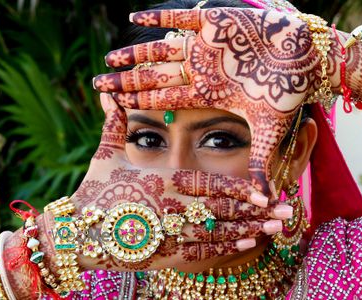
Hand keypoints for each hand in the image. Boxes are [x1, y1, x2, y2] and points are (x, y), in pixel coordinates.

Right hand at [46, 93, 290, 271]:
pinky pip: (202, 252)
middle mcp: (172, 208)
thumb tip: (108, 93)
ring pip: (218, 232)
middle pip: (222, 210)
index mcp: (163, 181)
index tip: (263, 191)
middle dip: (255, 211)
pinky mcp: (165, 254)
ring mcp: (171, 234)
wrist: (77, 233)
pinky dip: (226, 248)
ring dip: (249, 230)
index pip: (209, 185)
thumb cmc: (93, 190)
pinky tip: (247, 245)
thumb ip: (115, 123)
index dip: (238, 189)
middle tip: (285, 211)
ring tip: (275, 229)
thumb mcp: (105, 154)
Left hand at [93, 8, 323, 193]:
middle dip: (126, 81)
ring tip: (109, 58)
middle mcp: (202, 70)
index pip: (165, 100)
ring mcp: (206, 46)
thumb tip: (267, 201)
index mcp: (208, 93)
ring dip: (135, 54)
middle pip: (155, 77)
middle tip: (98, 83)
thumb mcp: (270, 129)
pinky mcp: (217, 20)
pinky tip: (134, 18)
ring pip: (161, 49)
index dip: (139, 103)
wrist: (309, 57)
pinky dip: (158, 17)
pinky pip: (182, 17)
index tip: (114, 106)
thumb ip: (260, 160)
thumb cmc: (290, 92)